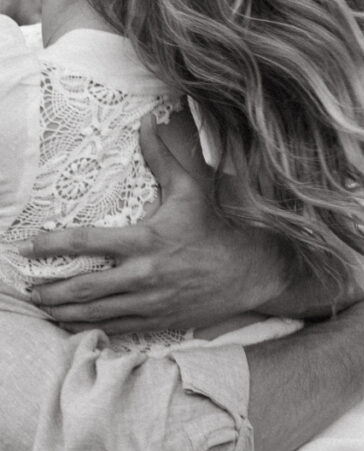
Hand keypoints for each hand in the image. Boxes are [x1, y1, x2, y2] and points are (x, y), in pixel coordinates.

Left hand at [20, 117, 290, 333]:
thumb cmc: (216, 229)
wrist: (249, 271)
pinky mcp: (160, 320)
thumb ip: (162, 158)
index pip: (89, 243)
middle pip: (84, 287)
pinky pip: (117, 327)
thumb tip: (146, 123)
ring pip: (97, 312)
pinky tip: (74, 324)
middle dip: (51, 290)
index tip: (30, 248)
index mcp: (147, 241)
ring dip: (64, 311)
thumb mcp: (191, 189)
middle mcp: (145, 275)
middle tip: (28, 288)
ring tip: (42, 307)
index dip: (54, 245)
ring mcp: (151, 302)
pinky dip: (91, 327)